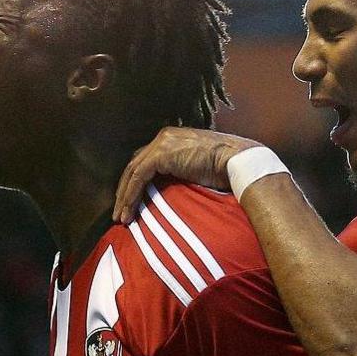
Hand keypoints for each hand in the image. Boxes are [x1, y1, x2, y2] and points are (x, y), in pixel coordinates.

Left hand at [113, 127, 261, 222]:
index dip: (135, 182)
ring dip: (125, 196)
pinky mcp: (161, 155)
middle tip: (120, 212)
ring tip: (121, 218)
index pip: (145, 160)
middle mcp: (163, 137)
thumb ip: (180, 174)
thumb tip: (171, 194)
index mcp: (171, 139)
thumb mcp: (197, 170)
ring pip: (133, 172)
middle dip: (125, 190)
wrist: (236, 161)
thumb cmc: (225, 169)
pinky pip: (138, 177)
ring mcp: (161, 144)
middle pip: (135, 165)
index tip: (132, 202)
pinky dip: (131, 195)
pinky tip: (129, 211)